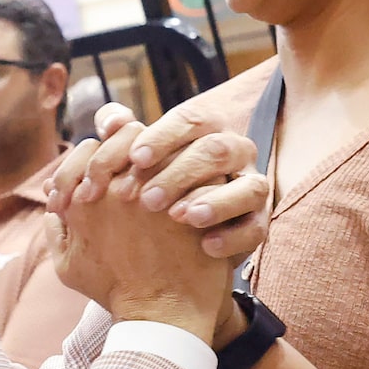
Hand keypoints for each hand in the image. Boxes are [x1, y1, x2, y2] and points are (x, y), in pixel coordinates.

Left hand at [50, 101, 267, 260]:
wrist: (176, 236)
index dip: (163, 138)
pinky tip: (206, 246)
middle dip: (181, 173)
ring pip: (249, 186)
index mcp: (205, 129)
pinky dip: (234, 237)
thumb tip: (111, 122)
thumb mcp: (134, 162)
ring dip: (215, 202)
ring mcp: (250, 187)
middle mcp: (234, 152)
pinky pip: (256, 227)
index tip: (135, 159)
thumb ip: (119, 137)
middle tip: (147, 200)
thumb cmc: (152, 188)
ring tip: (181, 218)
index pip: (190, 121)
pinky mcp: (256, 222)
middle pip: (216, 150)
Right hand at [53, 146, 236, 337]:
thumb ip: (56, 233)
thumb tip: (52, 208)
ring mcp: (157, 189)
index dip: (98, 152)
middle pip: (126, 134)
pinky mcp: (193, 196)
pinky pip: (196, 162)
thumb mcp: (68, 268)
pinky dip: (195, 165)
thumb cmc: (115, 294)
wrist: (161, 317)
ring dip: (164, 148)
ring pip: (162, 141)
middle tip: (142, 158)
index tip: (112, 166)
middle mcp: (116, 188)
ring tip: (170, 166)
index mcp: (84, 200)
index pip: (89, 148)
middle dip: (132, 141)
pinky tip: (196, 178)